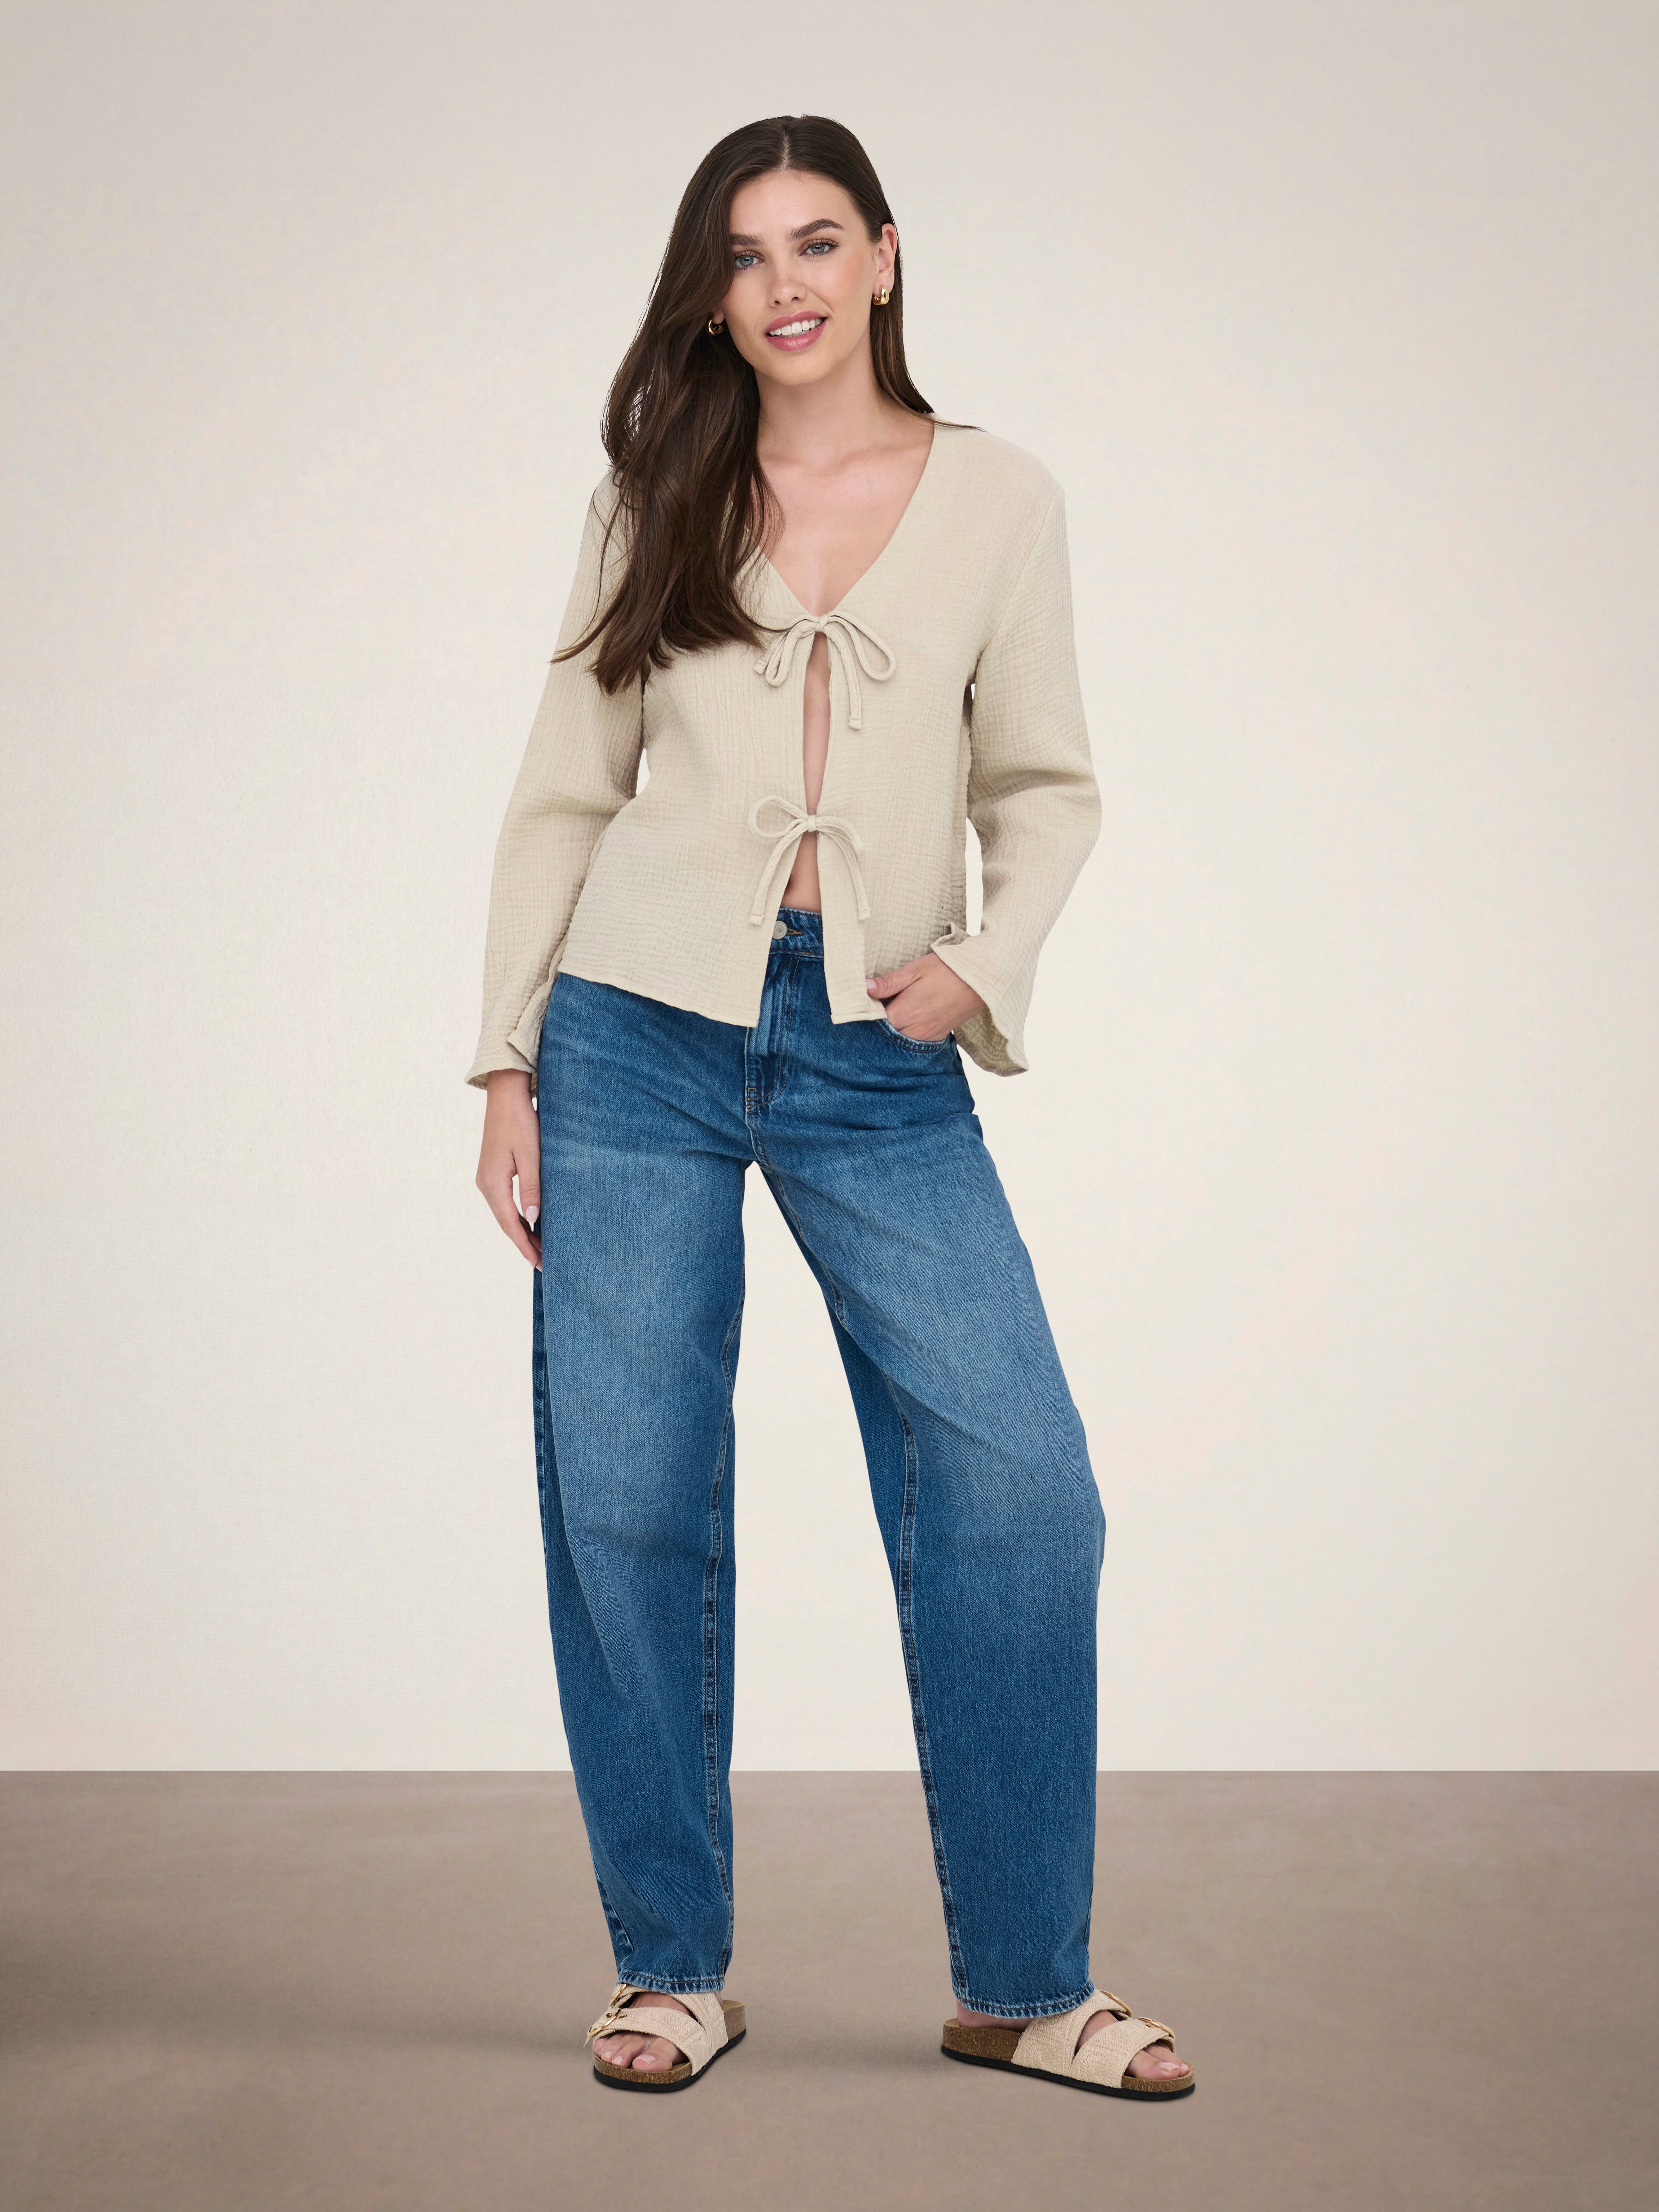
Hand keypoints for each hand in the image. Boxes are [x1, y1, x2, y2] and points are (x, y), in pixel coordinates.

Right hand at [477, 1069, 541, 1266]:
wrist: (505, 1095)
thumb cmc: (521, 1122)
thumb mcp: (531, 1155)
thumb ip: (532, 1187)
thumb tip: (533, 1218)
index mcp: (493, 1183)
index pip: (511, 1224)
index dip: (526, 1246)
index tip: (541, 1264)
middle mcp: (485, 1184)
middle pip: (506, 1223)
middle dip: (524, 1243)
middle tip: (544, 1263)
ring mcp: (486, 1178)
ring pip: (505, 1213)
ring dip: (522, 1231)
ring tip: (540, 1247)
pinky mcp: (492, 1171)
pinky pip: (504, 1202)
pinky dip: (518, 1215)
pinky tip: (530, 1221)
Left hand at [866, 953, 984, 1041]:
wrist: (981, 980)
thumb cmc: (947, 970)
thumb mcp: (915, 970)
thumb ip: (888, 982)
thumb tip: (864, 987)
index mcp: (905, 1013)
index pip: (873, 1020)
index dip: (868, 1009)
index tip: (866, 998)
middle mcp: (914, 1031)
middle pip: (884, 1033)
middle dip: (879, 1020)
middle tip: (879, 1002)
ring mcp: (927, 1037)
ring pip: (899, 1039)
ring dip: (893, 1027)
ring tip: (896, 1008)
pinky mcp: (937, 1037)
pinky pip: (914, 1041)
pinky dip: (907, 1032)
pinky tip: (909, 1016)